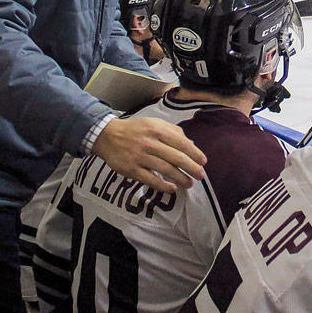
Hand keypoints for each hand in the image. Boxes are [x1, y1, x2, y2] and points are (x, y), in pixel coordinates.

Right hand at [91, 116, 207, 192]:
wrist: (108, 136)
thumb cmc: (136, 130)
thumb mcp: (154, 123)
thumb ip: (173, 132)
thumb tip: (192, 144)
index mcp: (157, 129)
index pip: (181, 143)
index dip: (194, 153)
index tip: (203, 162)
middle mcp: (149, 142)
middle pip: (176, 157)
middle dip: (191, 168)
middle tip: (200, 175)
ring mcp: (140, 156)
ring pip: (165, 169)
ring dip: (180, 178)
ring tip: (189, 184)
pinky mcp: (131, 169)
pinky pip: (150, 179)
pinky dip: (163, 185)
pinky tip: (172, 188)